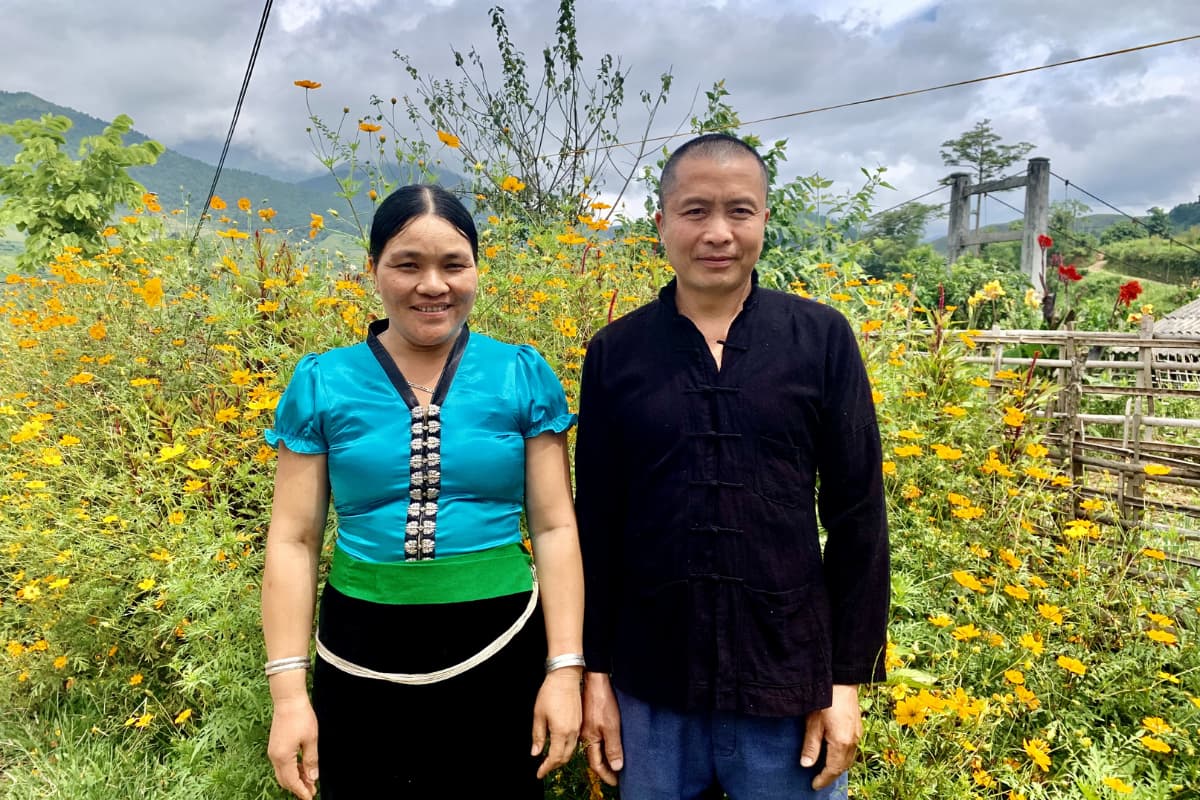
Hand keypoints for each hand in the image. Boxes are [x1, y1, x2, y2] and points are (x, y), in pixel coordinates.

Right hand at [267, 696, 319, 798]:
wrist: (288, 700)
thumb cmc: (300, 716)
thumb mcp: (311, 740)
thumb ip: (311, 760)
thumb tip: (313, 777)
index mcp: (283, 757)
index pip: (292, 781)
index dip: (301, 791)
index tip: (310, 797)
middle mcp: (274, 756)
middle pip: (285, 780)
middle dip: (298, 787)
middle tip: (311, 791)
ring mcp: (273, 751)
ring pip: (283, 773)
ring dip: (295, 778)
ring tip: (309, 781)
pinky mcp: (275, 746)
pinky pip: (282, 764)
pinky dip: (292, 769)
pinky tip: (302, 769)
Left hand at [532, 667, 582, 778]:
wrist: (565, 677)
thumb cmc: (551, 693)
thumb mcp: (538, 715)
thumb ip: (538, 736)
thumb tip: (535, 752)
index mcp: (561, 732)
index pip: (554, 758)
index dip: (546, 768)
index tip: (539, 773)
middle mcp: (572, 732)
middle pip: (565, 757)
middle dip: (554, 765)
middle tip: (543, 768)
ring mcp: (577, 727)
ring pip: (571, 750)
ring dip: (561, 758)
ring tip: (550, 759)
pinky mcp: (579, 721)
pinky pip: (575, 741)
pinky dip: (566, 748)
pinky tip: (559, 745)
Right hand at [581, 671, 623, 785]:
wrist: (595, 680)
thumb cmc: (603, 702)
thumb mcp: (612, 726)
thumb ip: (613, 747)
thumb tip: (616, 767)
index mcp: (589, 739)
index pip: (597, 764)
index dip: (606, 775)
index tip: (615, 782)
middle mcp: (585, 735)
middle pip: (594, 758)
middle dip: (604, 769)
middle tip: (615, 777)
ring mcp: (586, 727)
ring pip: (594, 748)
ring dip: (604, 758)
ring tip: (614, 765)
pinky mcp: (589, 719)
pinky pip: (595, 739)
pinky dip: (603, 747)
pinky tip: (609, 745)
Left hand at [801, 684, 861, 790]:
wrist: (842, 680)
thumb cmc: (825, 698)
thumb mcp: (813, 723)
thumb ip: (811, 746)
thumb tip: (806, 765)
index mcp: (841, 742)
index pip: (833, 769)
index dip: (823, 779)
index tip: (813, 785)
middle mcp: (853, 741)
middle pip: (843, 766)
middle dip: (831, 775)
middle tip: (818, 780)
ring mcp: (857, 734)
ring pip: (849, 758)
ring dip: (838, 766)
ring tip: (824, 770)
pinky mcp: (857, 727)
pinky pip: (851, 749)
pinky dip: (843, 756)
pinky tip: (834, 754)